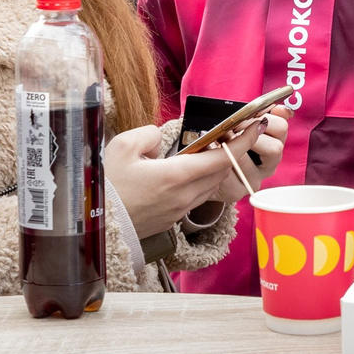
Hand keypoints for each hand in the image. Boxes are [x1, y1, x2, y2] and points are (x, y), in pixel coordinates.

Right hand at [107, 121, 273, 238]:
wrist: (96, 228)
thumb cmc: (107, 188)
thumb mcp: (121, 148)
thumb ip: (147, 135)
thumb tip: (162, 138)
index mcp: (176, 176)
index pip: (222, 158)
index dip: (243, 141)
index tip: (257, 125)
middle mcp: (185, 195)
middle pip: (222, 171)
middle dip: (231, 150)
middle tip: (230, 131)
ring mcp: (180, 210)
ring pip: (211, 184)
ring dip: (216, 167)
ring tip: (208, 149)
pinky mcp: (172, 219)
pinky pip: (197, 196)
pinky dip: (202, 180)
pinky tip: (188, 170)